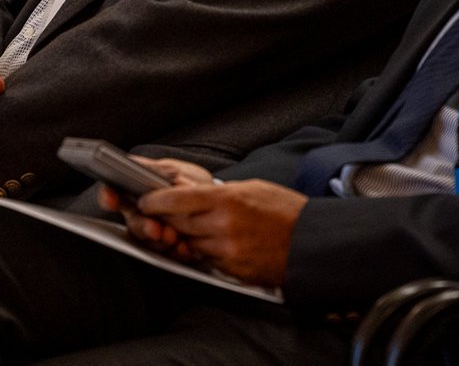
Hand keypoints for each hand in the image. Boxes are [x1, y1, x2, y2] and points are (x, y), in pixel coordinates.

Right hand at [95, 157, 211, 258]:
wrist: (215, 208)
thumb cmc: (193, 186)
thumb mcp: (180, 172)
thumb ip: (167, 174)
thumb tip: (165, 180)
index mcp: (139, 192)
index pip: (115, 193)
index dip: (108, 196)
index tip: (110, 198)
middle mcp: (143, 216)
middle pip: (133, 224)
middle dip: (143, 226)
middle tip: (154, 228)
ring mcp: (155, 235)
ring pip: (148, 243)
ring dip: (159, 242)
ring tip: (173, 236)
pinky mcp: (170, 252)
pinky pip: (168, 257)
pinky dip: (177, 253)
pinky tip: (184, 247)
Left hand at [133, 178, 307, 286]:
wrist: (313, 243)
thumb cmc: (286, 211)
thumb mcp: (253, 188)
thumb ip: (220, 192)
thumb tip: (191, 192)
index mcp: (228, 201)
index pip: (177, 200)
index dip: (156, 200)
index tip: (145, 200)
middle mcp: (224, 227)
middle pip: (178, 224)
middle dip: (166, 218)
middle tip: (157, 213)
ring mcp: (228, 252)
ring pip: (190, 244)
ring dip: (185, 236)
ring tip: (192, 227)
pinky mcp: (233, 271)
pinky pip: (207, 261)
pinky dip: (204, 252)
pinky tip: (212, 243)